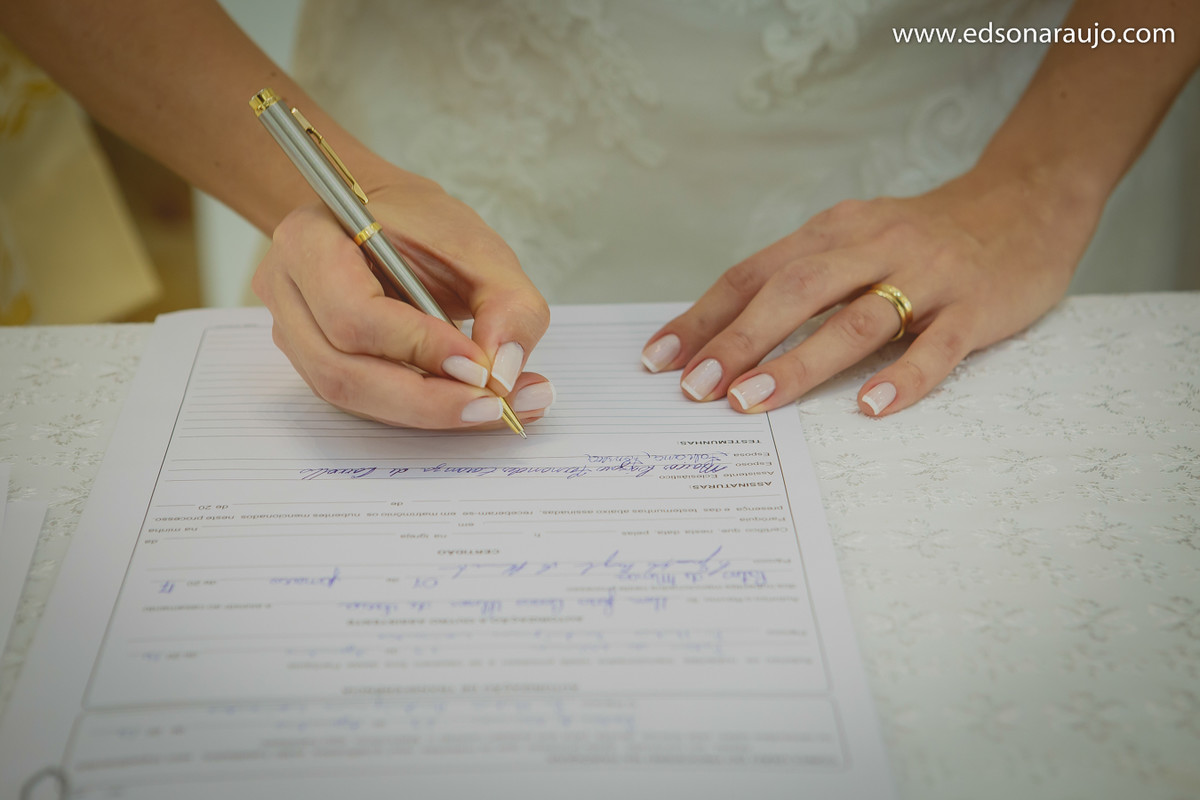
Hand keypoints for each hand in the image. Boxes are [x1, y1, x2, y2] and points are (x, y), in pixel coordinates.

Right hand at [253, 167, 553, 428]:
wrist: (384, 222)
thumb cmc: (422, 226)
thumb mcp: (480, 248)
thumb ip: (507, 303)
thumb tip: (503, 372)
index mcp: (310, 239)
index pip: (352, 312)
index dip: (417, 347)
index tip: (481, 367)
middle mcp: (286, 290)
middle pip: (341, 370)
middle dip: (424, 399)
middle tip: (493, 406)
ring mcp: (292, 332)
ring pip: (348, 395)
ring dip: (424, 413)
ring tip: (493, 410)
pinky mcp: (313, 362)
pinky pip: (360, 401)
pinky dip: (417, 410)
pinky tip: (467, 406)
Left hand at [640, 165, 1099, 415]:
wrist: (1024, 203)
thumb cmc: (920, 236)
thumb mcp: (852, 238)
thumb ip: (798, 276)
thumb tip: (724, 332)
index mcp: (832, 231)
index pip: (753, 274)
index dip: (703, 316)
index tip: (659, 359)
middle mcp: (872, 247)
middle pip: (795, 292)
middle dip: (739, 341)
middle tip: (695, 387)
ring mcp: (926, 276)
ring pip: (856, 321)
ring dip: (798, 363)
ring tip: (752, 402)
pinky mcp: (974, 307)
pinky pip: (936, 346)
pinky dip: (903, 377)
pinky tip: (869, 407)